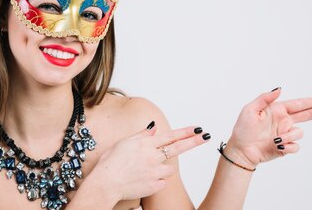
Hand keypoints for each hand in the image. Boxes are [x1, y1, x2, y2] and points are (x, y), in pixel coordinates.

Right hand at [89, 122, 209, 201]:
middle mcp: (153, 156)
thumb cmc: (111, 163)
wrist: (106, 184)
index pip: (170, 136)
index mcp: (146, 144)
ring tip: (144, 170)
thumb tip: (153, 127)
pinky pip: (162, 181)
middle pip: (178, 148)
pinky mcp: (155, 185)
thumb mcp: (124, 142)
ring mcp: (155, 171)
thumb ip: (141, 135)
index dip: (185, 132)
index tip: (197, 129)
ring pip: (168, 168)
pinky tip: (143, 179)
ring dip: (162, 167)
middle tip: (205, 136)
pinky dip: (156, 180)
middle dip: (194, 141)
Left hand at [225, 88, 311, 167]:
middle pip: (309, 114)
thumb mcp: (250, 110)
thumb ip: (265, 98)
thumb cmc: (243, 129)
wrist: (241, 150)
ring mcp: (286, 134)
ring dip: (289, 136)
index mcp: (278, 110)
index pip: (300, 104)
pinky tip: (278, 147)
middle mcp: (285, 121)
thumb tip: (280, 89)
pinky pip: (295, 146)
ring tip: (275, 140)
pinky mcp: (285, 147)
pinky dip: (288, 147)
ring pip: (299, 133)